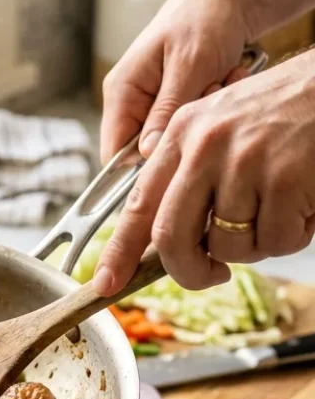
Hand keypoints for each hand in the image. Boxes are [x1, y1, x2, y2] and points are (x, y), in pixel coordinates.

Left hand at [93, 49, 314, 293]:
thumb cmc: (284, 113)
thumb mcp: (220, 129)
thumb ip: (188, 178)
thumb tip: (163, 243)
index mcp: (182, 134)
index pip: (138, 204)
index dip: (119, 252)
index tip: (104, 284)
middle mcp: (205, 145)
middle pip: (172, 237)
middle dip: (188, 271)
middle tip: (211, 276)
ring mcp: (245, 161)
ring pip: (230, 246)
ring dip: (256, 245)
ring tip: (279, 208)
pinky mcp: (286, 177)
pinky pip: (276, 241)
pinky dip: (293, 236)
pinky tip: (304, 204)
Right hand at [100, 0, 249, 165]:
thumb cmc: (205, 17)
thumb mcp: (188, 66)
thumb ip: (165, 113)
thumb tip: (147, 154)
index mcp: (122, 91)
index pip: (113, 153)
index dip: (141, 166)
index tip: (176, 155)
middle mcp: (131, 101)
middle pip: (147, 148)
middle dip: (180, 134)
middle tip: (207, 97)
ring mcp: (152, 101)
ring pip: (172, 135)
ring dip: (200, 117)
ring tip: (219, 80)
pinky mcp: (174, 100)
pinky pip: (189, 121)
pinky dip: (210, 106)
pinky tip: (225, 77)